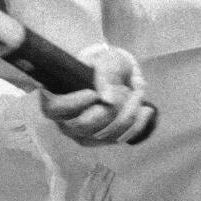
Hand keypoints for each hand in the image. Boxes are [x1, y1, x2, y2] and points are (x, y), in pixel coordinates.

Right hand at [39, 44, 154, 146]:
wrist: (112, 71)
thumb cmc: (102, 63)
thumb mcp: (106, 59)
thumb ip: (105, 73)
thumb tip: (107, 100)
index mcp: (56, 97)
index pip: (54, 108)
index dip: (72, 104)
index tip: (93, 92)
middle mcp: (66, 121)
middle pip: (85, 125)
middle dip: (110, 107)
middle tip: (124, 88)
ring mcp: (84, 135)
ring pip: (107, 132)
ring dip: (128, 111)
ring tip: (136, 91)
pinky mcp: (103, 141)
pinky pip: (122, 138)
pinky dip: (137, 122)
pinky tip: (145, 109)